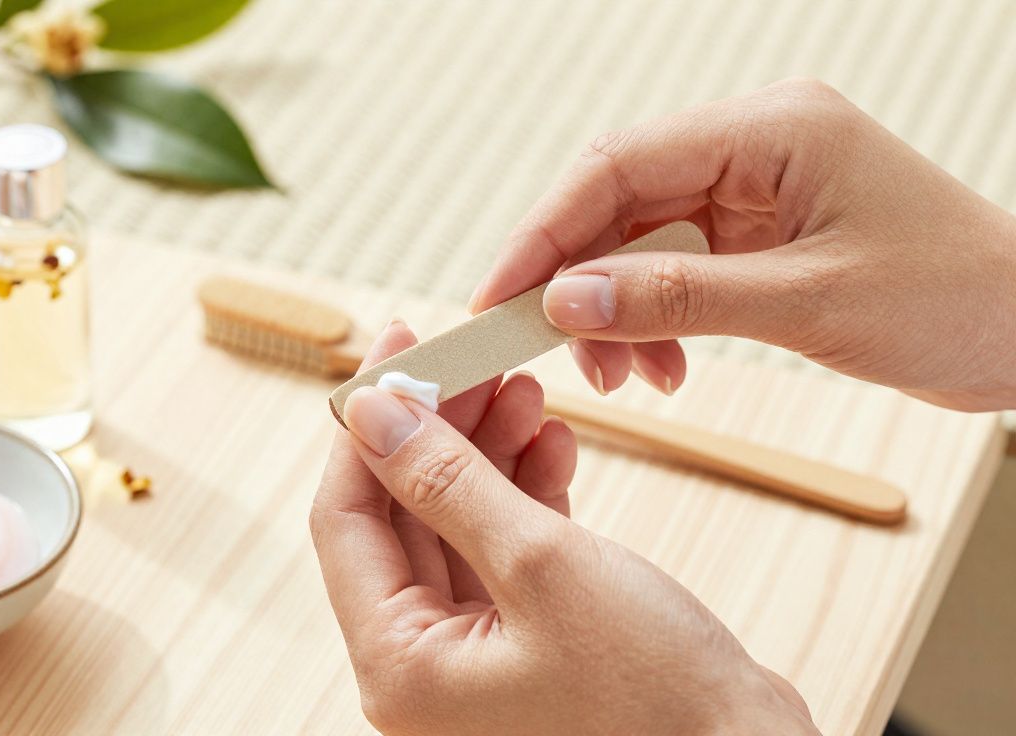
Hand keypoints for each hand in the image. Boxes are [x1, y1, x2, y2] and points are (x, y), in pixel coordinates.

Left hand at [310, 320, 817, 734]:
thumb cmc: (655, 695)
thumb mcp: (541, 565)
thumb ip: (446, 482)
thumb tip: (373, 413)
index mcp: (399, 665)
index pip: (345, 519)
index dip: (366, 426)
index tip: (398, 346)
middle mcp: (422, 667)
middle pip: (400, 517)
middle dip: (438, 431)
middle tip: (476, 360)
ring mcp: (473, 659)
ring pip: (454, 527)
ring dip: (486, 454)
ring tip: (526, 390)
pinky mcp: (525, 645)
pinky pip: (501, 553)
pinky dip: (523, 494)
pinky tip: (553, 442)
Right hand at [470, 78, 1015, 410]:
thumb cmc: (955, 298)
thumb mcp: (806, 304)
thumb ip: (677, 298)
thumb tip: (567, 301)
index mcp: (772, 129)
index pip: (619, 164)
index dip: (545, 232)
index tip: (498, 297)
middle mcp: (755, 146)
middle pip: (618, 200)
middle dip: (575, 281)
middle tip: (544, 348)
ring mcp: (756, 188)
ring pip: (638, 241)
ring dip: (613, 311)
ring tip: (626, 377)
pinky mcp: (760, 232)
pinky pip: (674, 268)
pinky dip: (653, 320)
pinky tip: (665, 366)